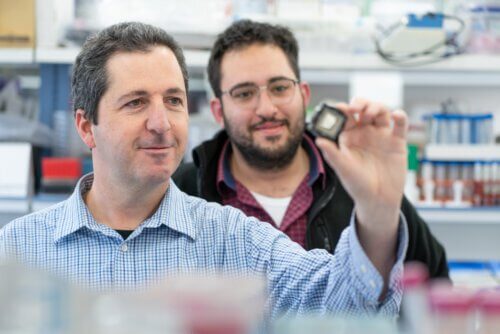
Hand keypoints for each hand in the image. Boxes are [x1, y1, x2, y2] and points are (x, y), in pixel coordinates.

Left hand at [315, 98, 407, 226]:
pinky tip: (396, 115)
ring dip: (376, 107)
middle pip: (364, 109)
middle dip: (360, 103)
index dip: (342, 109)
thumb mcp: (343, 169)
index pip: (345, 117)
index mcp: (349, 137)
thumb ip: (332, 153)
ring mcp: (381, 135)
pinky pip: (400, 125)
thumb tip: (318, 140)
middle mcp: (365, 133)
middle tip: (355, 108)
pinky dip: (400, 117)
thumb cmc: (357, 185)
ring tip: (370, 114)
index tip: (339, 108)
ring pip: (381, 112)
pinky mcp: (397, 142)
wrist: (378, 199)